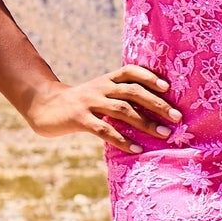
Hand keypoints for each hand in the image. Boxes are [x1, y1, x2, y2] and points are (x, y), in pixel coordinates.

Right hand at [24, 64, 181, 153]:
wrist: (45, 107)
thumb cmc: (81, 104)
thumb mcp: (99, 94)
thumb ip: (120, 96)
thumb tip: (153, 108)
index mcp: (106, 80)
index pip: (131, 71)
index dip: (149, 76)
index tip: (168, 87)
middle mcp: (100, 88)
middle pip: (132, 92)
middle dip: (157, 104)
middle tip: (177, 116)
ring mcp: (89, 103)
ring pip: (122, 111)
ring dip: (146, 123)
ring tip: (164, 134)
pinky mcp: (80, 119)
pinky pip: (105, 130)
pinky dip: (123, 140)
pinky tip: (137, 149)